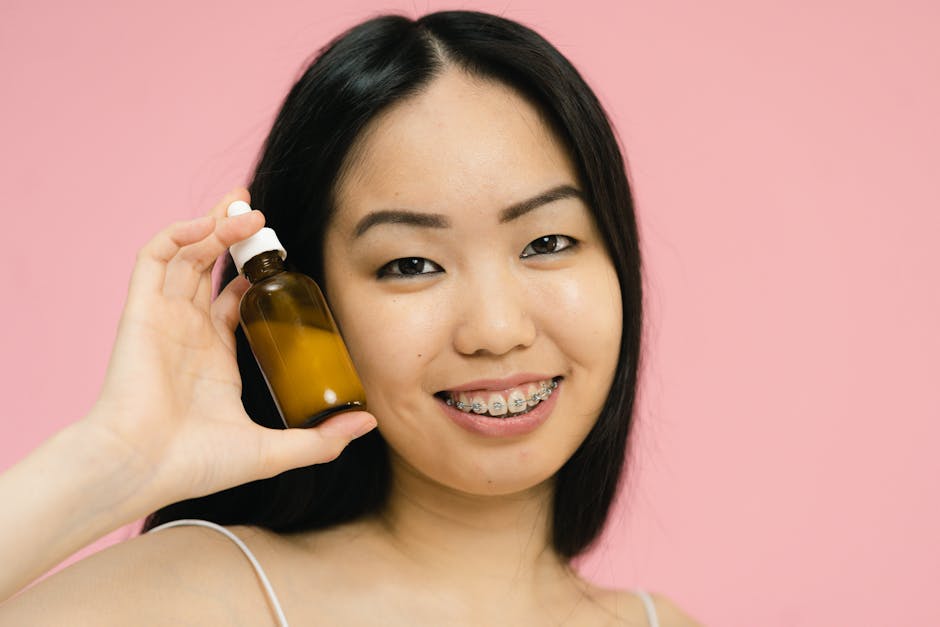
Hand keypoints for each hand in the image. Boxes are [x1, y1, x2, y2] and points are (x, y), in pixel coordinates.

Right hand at [81, 188, 376, 507]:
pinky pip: (153, 258)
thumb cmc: (196, 464)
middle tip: (261, 213)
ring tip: (247, 208)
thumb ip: (321, 440)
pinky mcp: (141, 310)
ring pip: (187, 254)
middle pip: (210, 266)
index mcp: (213, 356)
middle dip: (234, 236)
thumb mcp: (272, 451)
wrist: (142, 468)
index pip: (234, 300)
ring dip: (216, 227)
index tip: (284, 257)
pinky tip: (208, 225)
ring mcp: (164, 318)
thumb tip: (369, 422)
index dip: (257, 275)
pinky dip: (177, 234)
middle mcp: (188, 331)